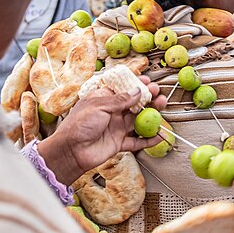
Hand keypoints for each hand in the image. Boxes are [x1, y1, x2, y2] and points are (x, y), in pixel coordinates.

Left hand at [37, 75, 166, 185]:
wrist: (72, 151)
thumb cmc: (78, 125)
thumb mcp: (99, 106)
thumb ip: (120, 100)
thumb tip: (136, 91)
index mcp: (103, 99)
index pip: (123, 89)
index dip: (135, 85)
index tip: (147, 82)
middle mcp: (111, 113)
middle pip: (134, 104)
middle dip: (147, 98)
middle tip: (158, 93)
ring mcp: (116, 127)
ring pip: (138, 120)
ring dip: (151, 114)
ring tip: (162, 107)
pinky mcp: (118, 142)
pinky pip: (136, 141)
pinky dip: (148, 140)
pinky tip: (158, 136)